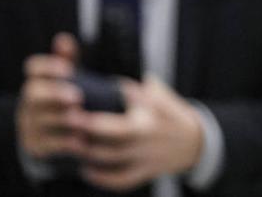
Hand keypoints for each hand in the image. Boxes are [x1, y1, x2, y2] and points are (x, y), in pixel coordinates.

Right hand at [17, 33, 82, 158]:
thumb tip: (63, 38)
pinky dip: (65, 143)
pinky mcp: (35, 147)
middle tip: (78, 97)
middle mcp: (28, 104)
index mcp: (36, 82)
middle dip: (54, 94)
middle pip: (33, 95)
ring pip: (40, 120)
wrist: (52, 138)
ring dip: (62, 119)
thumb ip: (67, 60)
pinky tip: (82, 140)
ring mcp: (29, 126)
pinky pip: (47, 145)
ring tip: (82, 119)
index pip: (33, 68)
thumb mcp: (66, 81)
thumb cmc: (63, 101)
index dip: (48, 67)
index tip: (68, 69)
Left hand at [76, 76, 204, 190]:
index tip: (73, 109)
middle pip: (112, 137)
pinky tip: (86, 170)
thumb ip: (132, 89)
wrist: (195, 141)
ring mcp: (147, 156)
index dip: (93, 115)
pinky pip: (121, 180)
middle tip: (66, 124)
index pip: (119, 112)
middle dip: (87, 131)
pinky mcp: (146, 172)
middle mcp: (148, 135)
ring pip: (112, 159)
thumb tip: (105, 83)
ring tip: (70, 144)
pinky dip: (102, 178)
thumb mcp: (157, 94)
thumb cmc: (169, 112)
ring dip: (89, 153)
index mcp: (150, 113)